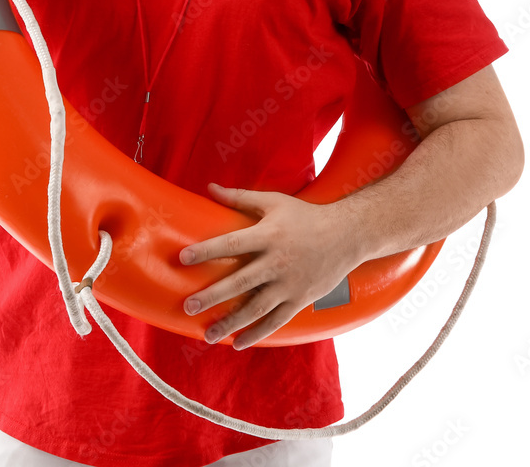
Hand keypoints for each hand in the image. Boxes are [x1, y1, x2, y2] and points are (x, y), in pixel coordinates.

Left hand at [179, 183, 358, 349]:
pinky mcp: (300, 299)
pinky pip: (276, 321)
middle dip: (213, 296)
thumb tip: (209, 187)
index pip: (232, 243)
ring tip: (207, 334)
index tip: (182, 258)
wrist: (347, 235)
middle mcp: (277, 262)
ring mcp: (289, 284)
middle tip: (188, 306)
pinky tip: (237, 343)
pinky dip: (257, 333)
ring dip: (230, 322)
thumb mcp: (273, 202)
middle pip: (240, 282)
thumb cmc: (305, 215)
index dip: (207, 250)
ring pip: (256, 308)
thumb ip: (240, 197)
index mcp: (269, 235)